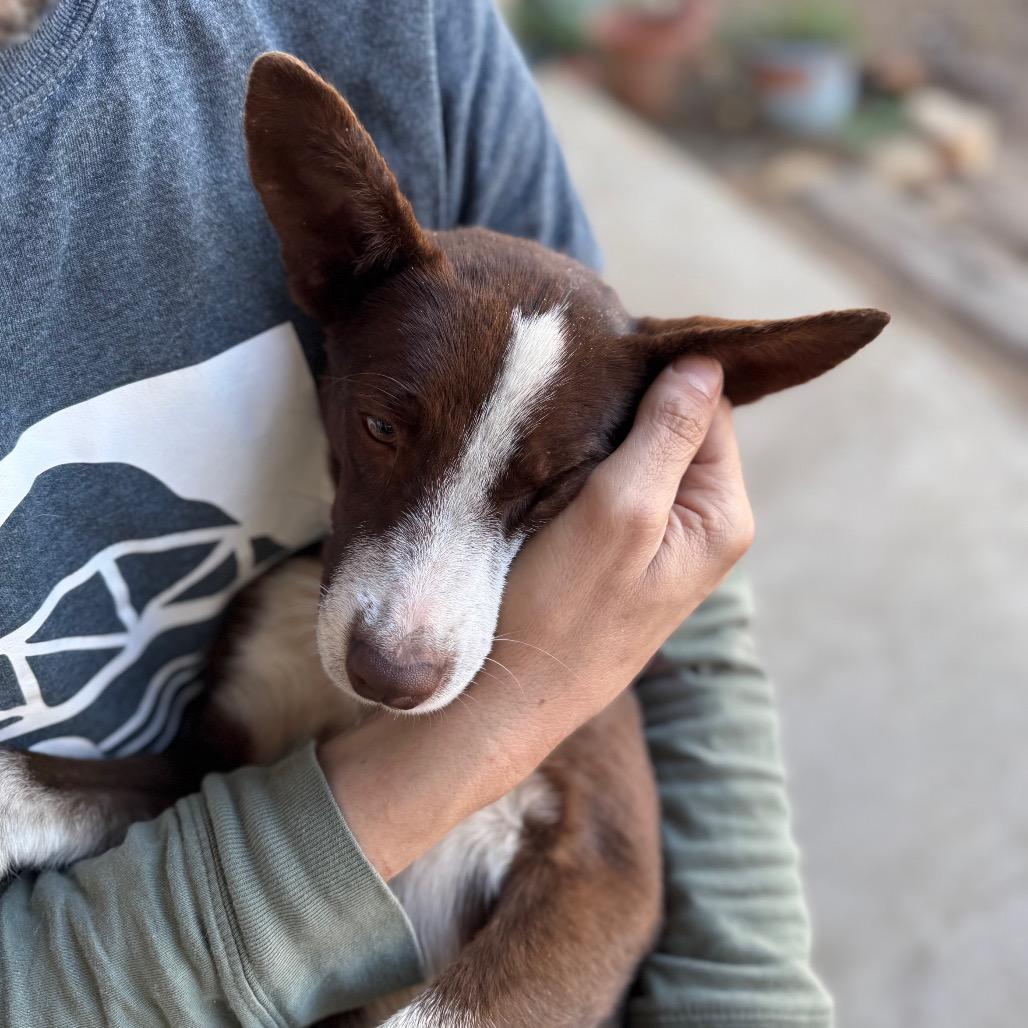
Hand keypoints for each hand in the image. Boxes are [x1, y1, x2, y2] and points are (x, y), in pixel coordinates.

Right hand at [320, 356, 752, 878]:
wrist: (505, 704)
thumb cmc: (560, 614)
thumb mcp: (618, 514)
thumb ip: (667, 437)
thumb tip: (705, 362)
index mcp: (721, 516)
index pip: (709, 408)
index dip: (656, 378)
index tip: (595, 370)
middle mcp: (701, 529)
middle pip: (676, 430)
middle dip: (625, 409)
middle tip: (564, 401)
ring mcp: (660, 545)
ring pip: (639, 457)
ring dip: (600, 440)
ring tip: (550, 435)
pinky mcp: (619, 558)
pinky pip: (614, 490)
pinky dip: (585, 470)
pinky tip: (547, 473)